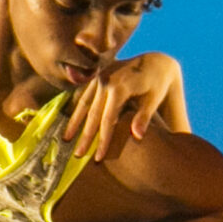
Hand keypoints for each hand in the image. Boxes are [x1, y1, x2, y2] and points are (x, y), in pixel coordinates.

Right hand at [65, 51, 186, 158]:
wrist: (155, 63)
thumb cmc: (157, 85)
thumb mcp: (153, 100)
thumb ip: (144, 117)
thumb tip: (137, 136)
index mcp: (119, 86)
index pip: (108, 119)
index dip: (103, 140)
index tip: (99, 158)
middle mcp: (106, 80)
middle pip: (93, 114)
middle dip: (85, 136)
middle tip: (77, 155)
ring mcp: (99, 77)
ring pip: (84, 104)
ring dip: (74, 123)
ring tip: (65, 139)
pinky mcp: (97, 76)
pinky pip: (85, 95)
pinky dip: (77, 110)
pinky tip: (71, 122)